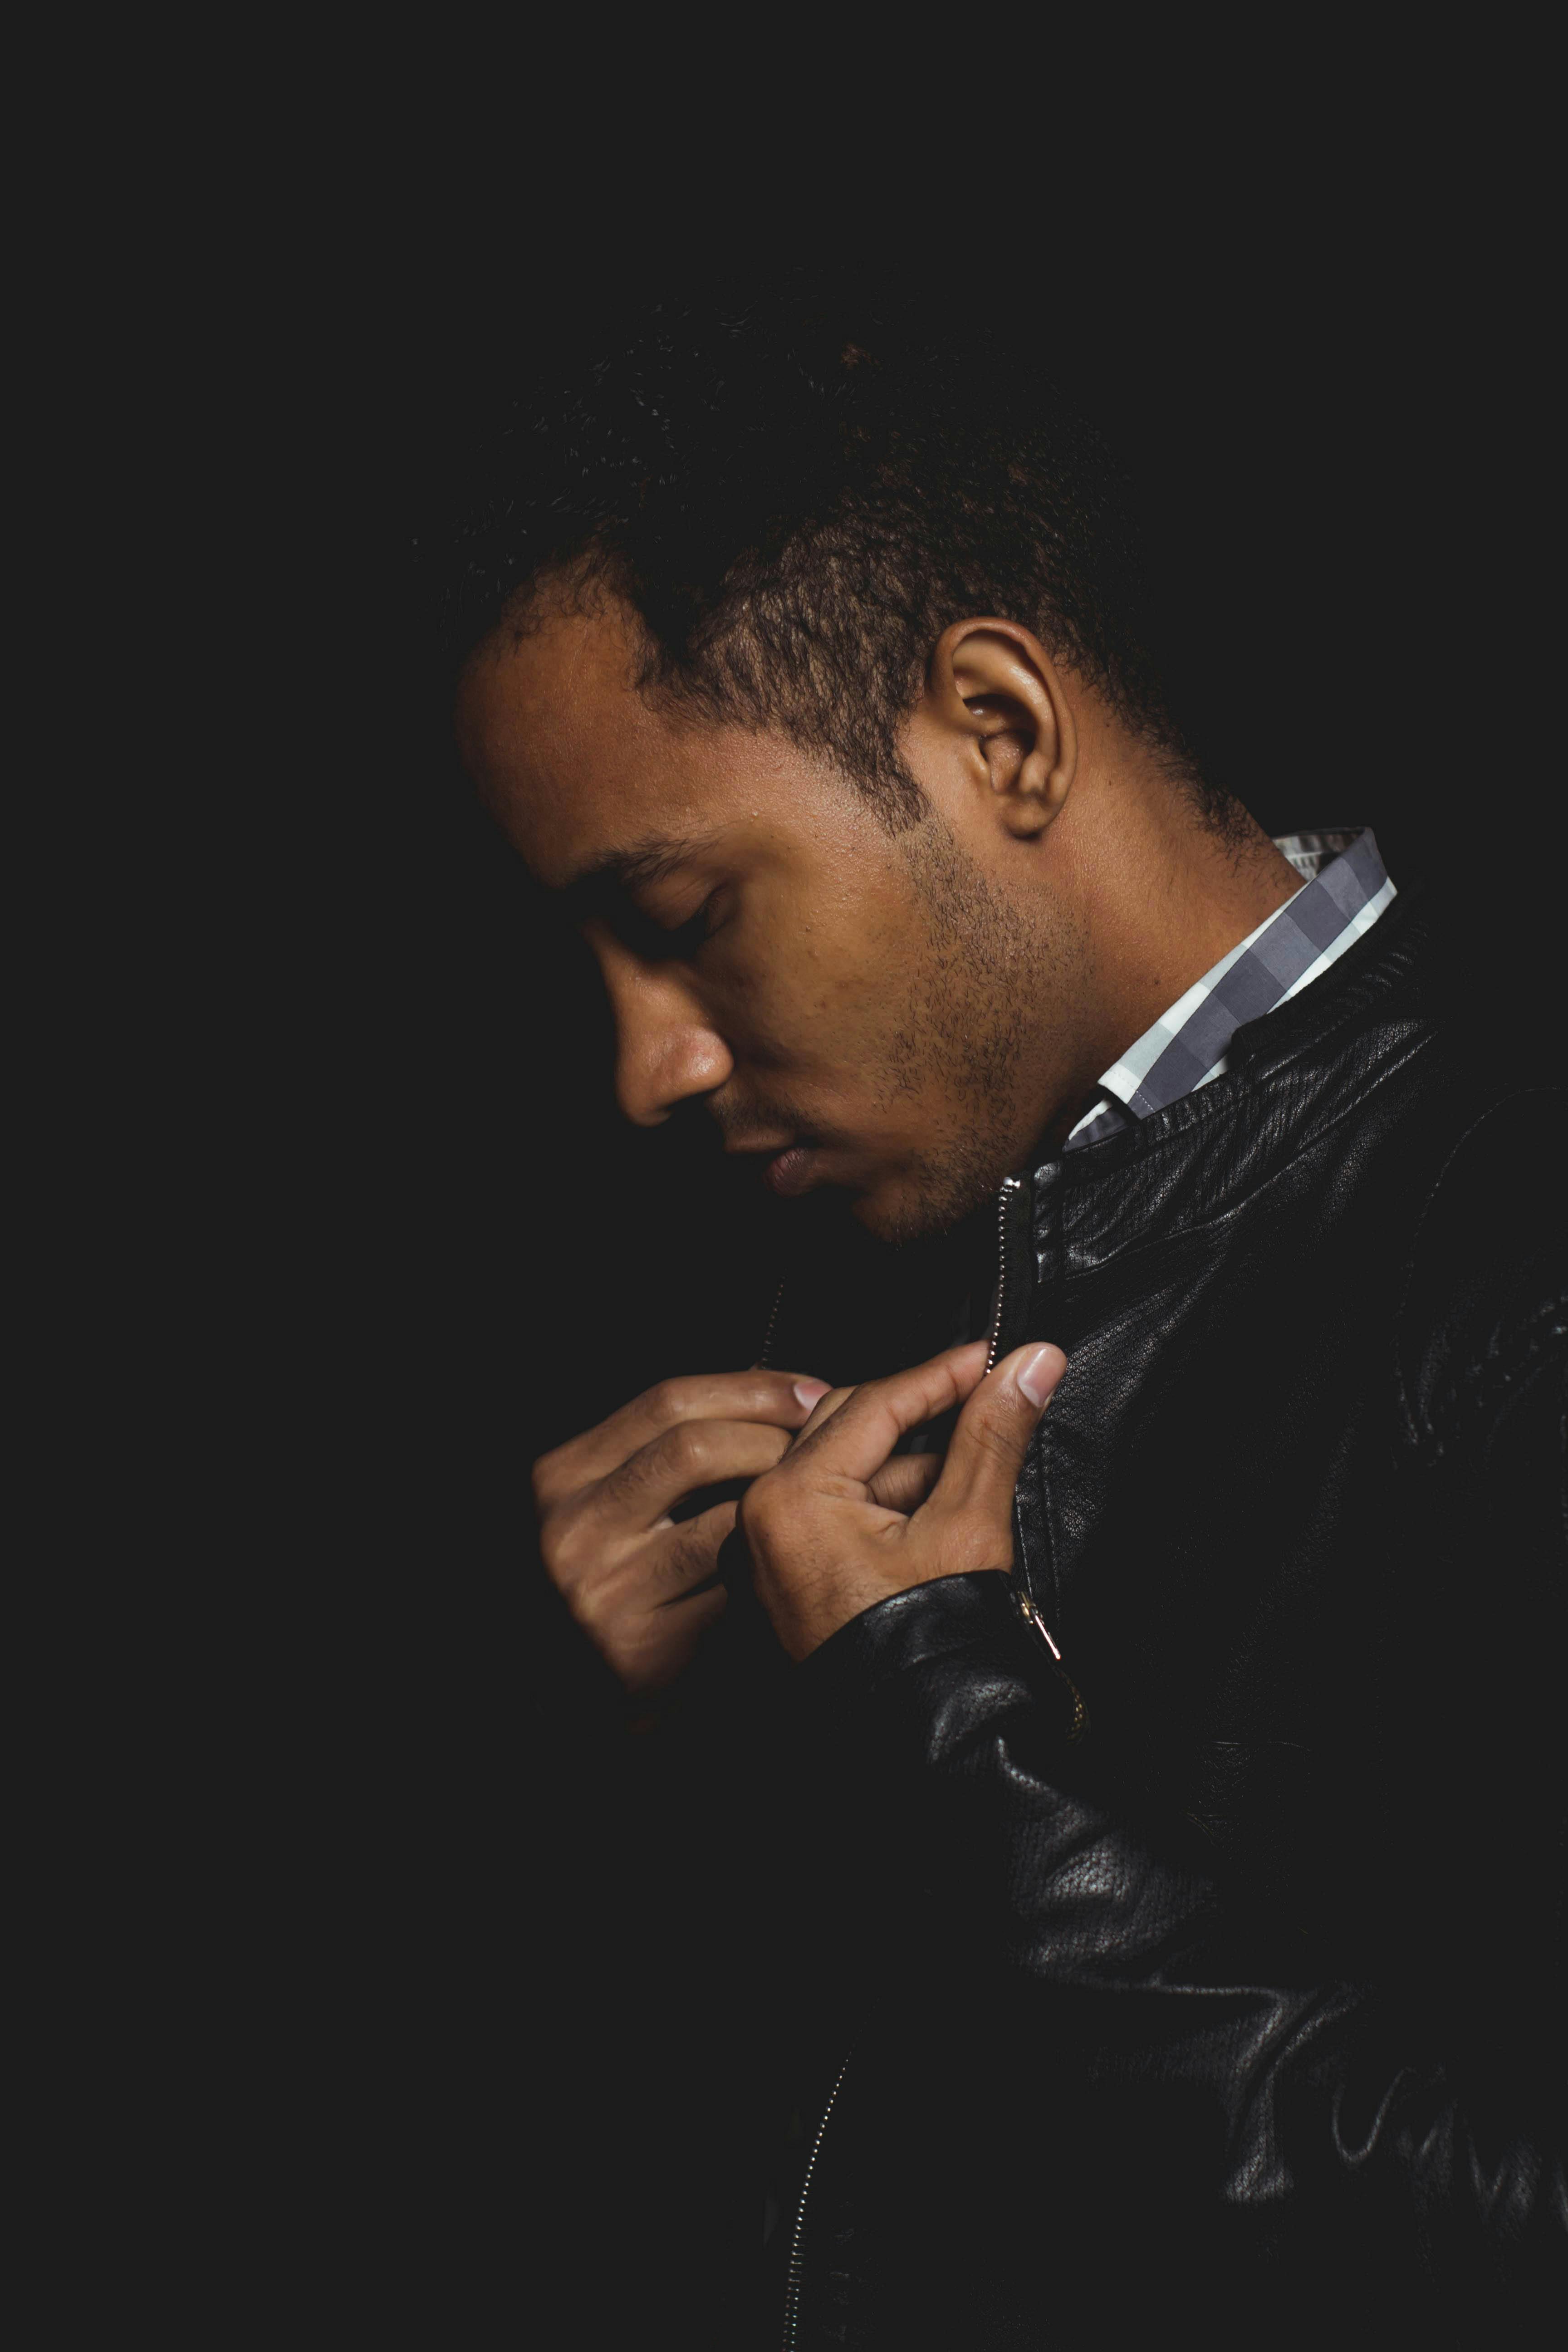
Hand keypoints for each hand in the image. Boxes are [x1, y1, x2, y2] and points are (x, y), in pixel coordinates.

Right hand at [532, 1370, 831, 1692]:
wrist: (581, 1690)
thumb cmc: (616, 1577)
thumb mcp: (614, 1499)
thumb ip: (667, 1447)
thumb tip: (767, 1389)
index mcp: (563, 1474)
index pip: (667, 1401)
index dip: (750, 1389)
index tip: (808, 1391)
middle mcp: (572, 1528)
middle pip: (694, 1449)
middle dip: (774, 1440)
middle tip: (825, 1448)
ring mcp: (603, 1591)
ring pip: (723, 1523)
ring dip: (784, 1507)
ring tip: (819, 1503)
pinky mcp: (643, 1650)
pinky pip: (733, 1593)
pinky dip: (771, 1575)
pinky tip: (798, 1566)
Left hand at [740, 1338, 1066, 1660]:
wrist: (917, 1747)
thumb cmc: (928, 1649)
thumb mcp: (967, 1526)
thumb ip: (993, 1434)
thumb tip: (1031, 1362)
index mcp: (788, 1498)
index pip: (875, 1402)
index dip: (944, 1374)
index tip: (991, 1356)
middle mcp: (760, 1519)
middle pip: (851, 1427)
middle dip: (926, 1418)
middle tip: (989, 1402)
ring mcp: (768, 1552)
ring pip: (847, 1470)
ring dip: (913, 1466)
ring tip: (970, 1486)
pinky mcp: (785, 1578)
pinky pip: (835, 1512)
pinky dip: (889, 1505)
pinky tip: (938, 1516)